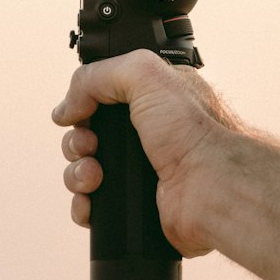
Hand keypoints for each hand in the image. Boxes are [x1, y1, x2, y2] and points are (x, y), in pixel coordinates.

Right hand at [52, 50, 240, 257]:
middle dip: (77, 141)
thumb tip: (66, 108)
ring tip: (93, 176)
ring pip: (85, 170)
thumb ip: (97, 75)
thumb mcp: (144, 74)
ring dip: (77, 173)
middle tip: (89, 147)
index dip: (84, 103)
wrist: (212, 189)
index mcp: (154, 97)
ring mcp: (141, 170)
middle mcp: (147, 133)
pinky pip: (93, 206)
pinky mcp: (135, 204)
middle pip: (87, 134)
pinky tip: (91, 201)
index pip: (102, 95)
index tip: (77, 112)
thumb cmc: (195, 132)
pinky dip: (84, 204)